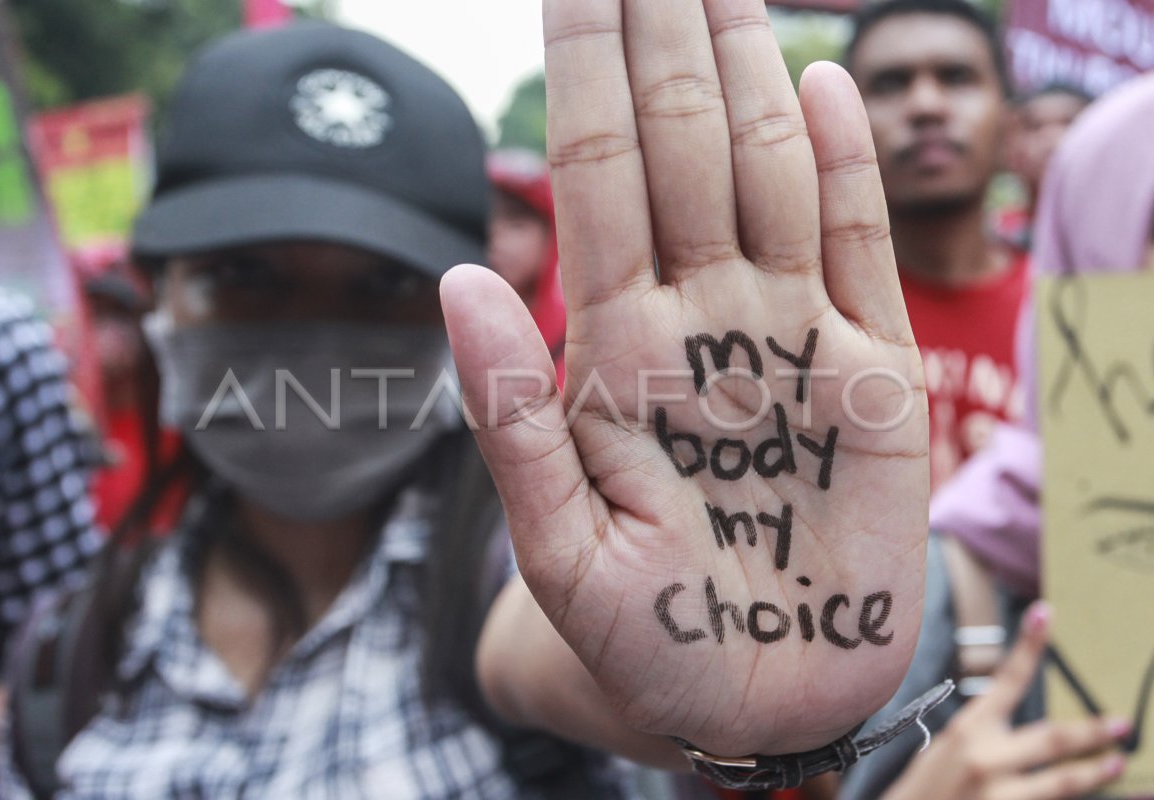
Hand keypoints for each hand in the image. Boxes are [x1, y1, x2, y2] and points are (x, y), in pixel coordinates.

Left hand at [442, 0, 927, 754]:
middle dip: (665, 37)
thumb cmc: (640, 636)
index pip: (599, 176)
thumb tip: (460, 276)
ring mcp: (788, 340)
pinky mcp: (871, 380)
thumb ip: (512, 418)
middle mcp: (702, 321)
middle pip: (680, 148)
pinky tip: (816, 86)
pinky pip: (854, 252)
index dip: (589, 73)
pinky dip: (841, 171)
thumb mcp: (560, 548)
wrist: (745, 699)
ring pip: (764, 175)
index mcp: (617, 351)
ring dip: (745, 71)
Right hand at [884, 603, 1127, 799]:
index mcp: (967, 730)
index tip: (1045, 614)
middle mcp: (985, 758)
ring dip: (1093, 773)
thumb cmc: (923, 791)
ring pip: (1061, 782)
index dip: (1029, 646)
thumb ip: (984, 741)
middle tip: (1121, 723)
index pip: (1007, 679)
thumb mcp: (944, 752)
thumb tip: (1027, 740)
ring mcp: (997, 796)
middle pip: (1053, 738)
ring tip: (1115, 763)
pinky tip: (1087, 798)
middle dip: (1091, 731)